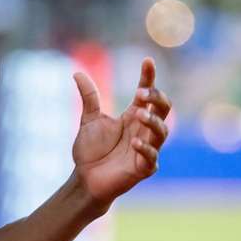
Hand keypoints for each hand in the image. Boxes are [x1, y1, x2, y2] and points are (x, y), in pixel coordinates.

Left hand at [71, 58, 170, 203]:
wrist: (85, 178)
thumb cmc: (90, 150)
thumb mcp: (89, 119)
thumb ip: (89, 97)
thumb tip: (77, 72)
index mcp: (132, 116)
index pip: (147, 94)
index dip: (149, 78)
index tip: (147, 61)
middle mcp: (143, 130)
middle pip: (163, 109)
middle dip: (157, 98)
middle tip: (142, 93)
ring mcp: (146, 149)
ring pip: (162, 132)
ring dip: (153, 121)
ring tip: (139, 113)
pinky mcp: (143, 168)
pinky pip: (152, 158)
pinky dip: (146, 149)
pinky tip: (135, 142)